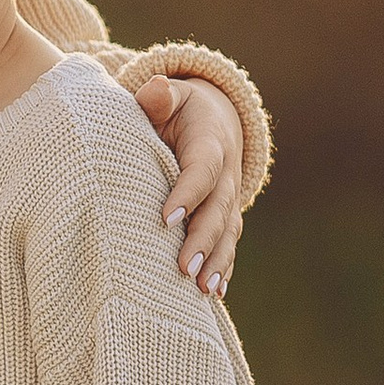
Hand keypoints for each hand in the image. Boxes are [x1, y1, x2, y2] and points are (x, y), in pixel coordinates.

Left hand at [132, 75, 242, 299]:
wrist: (212, 119)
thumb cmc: (175, 110)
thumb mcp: (168, 97)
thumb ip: (157, 97)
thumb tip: (154, 89)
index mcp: (210, 142)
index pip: (200, 170)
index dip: (186, 194)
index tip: (166, 219)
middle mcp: (226, 174)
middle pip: (217, 209)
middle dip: (203, 240)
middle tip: (183, 268)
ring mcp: (229, 198)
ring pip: (226, 232)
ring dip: (216, 262)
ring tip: (201, 289)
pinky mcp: (226, 216)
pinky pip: (227, 244)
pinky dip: (223, 269)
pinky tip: (212, 296)